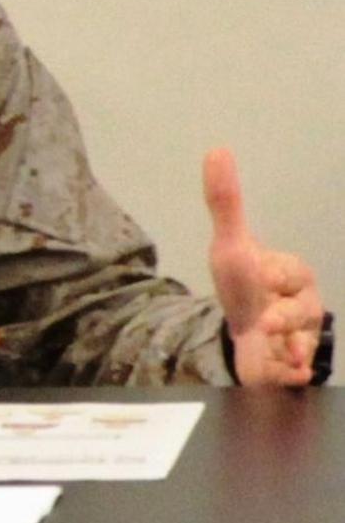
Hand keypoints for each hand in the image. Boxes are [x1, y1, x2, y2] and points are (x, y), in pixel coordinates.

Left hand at [204, 147, 322, 384]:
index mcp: (295, 274)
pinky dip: (285, 372)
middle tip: (262, 318)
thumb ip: (224, 201)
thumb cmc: (240, 287)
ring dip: (284, 345)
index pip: (292, 273)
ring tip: (266, 339)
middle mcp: (306, 304)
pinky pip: (297, 372)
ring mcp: (304, 337)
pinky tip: (278, 367)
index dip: (272, 276)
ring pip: (304, 343)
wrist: (235, 336)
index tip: (258, 277)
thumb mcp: (229, 245)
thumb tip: (217, 149)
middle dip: (281, 316)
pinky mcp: (295, 367)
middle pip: (304, 311)